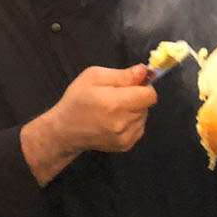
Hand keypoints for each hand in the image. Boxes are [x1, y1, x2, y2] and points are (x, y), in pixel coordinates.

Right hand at [21, 64, 156, 185]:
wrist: (65, 130)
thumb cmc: (77, 100)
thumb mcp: (94, 77)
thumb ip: (123, 74)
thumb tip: (144, 71)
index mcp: (116, 103)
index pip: (150, 95)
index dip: (144, 86)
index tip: (132, 85)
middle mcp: (123, 123)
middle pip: (147, 105)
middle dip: (136, 98)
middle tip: (116, 96)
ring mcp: (125, 137)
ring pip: (143, 117)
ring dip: (134, 110)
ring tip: (113, 109)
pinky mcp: (126, 145)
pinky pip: (139, 128)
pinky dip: (131, 122)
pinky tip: (115, 120)